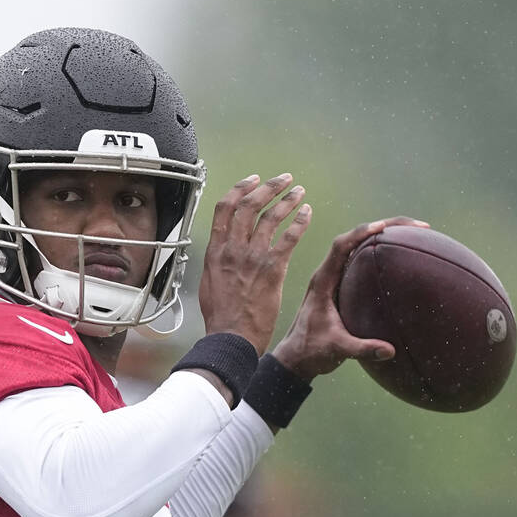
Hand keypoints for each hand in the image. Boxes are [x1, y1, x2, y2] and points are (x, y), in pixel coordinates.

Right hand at [199, 173, 309, 353]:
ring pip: (271, 216)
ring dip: (287, 200)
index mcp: (215, 250)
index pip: (225, 208)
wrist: (232, 336)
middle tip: (283, 180)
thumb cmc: (221, 316)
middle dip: (268, 187)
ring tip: (298, 192)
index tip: (253, 180)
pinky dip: (300, 221)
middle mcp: (233, 248)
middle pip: (250, 205)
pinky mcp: (272, 268)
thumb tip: (221, 252)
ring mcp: (253, 257)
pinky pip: (289, 237)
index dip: (240, 188)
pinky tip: (307, 214)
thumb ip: (217, 262)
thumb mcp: (209, 282)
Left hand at [271, 216, 429, 380]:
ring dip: (385, 236)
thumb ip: (361, 349)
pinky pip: (362, 261)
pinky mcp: (341, 286)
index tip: (383, 225)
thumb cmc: (311, 351)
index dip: (360, 233)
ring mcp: (334, 279)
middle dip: (385, 226)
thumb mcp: (336, 350)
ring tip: (417, 233)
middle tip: (419, 225)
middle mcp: (328, 274)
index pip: (340, 247)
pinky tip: (403, 255)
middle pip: (354, 238)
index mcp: (322, 281)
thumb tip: (390, 351)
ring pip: (359, 247)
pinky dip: (381, 253)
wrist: (295, 358)